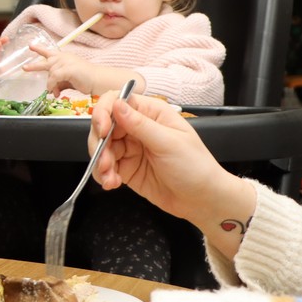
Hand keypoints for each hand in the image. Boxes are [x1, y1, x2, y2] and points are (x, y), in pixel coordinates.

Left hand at [23, 43, 139, 98]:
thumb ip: (59, 83)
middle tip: (25, 68)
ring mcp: (66, 62)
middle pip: (46, 59)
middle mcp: (64, 58)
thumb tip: (52, 91)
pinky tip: (54, 91)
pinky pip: (54, 77)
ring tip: (52, 91)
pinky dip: (52, 85)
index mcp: (64, 58)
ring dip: (50, 84)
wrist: (98, 80)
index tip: (31, 46)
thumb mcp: (69, 80)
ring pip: (50, 72)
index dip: (39, 49)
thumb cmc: (86, 79)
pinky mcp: (68, 69)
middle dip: (34, 65)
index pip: (49, 52)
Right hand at [89, 94, 248, 229]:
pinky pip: (106, 167)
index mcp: (151, 113)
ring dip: (100, 162)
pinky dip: (103, 175)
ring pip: (102, 148)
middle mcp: (137, 128)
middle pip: (104, 126)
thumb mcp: (168, 143)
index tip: (103, 129)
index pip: (118, 101)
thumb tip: (117, 104)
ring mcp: (130, 148)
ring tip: (110, 178)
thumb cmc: (195, 166)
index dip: (104, 112)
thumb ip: (140, 124)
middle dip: (100, 144)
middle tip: (105, 161)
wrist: (202, 199)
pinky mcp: (126, 168)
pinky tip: (112, 183)